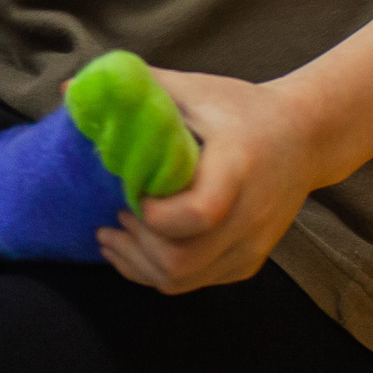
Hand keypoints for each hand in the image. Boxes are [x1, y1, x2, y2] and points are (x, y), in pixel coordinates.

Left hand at [96, 69, 322, 293]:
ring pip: (183, 281)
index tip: (132, 193)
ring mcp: (251, 246)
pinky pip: (195, 284)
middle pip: (182, 261)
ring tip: (113, 237)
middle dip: (134, 247)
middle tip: (111, 220)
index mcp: (237, 167)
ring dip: (138, 265)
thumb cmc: (238, 108)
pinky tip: (137, 248)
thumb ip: (134, 89)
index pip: (197, 214)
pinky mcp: (248, 262)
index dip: (154, 214)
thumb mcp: (191, 89)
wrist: (304, 138)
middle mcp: (249, 216)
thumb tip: (68, 91)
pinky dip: (157, 273)